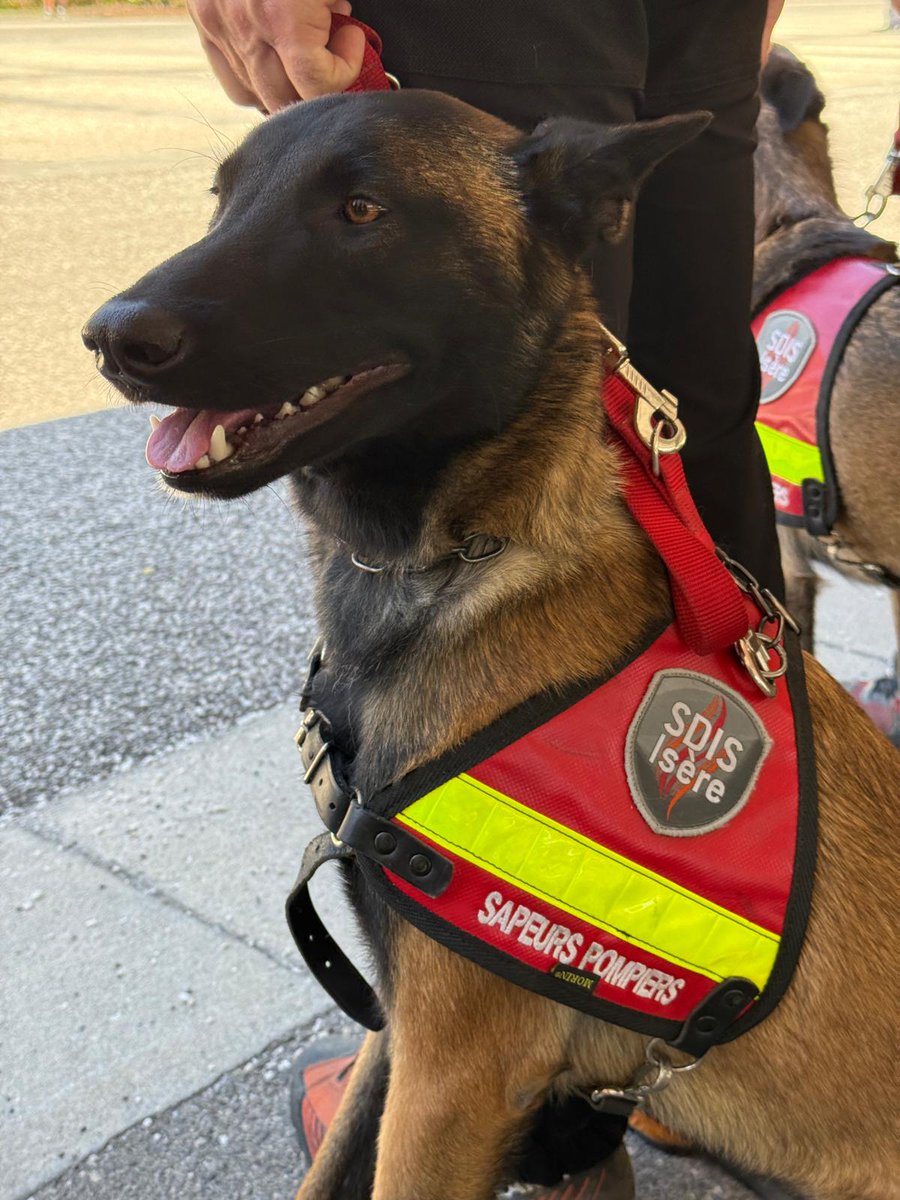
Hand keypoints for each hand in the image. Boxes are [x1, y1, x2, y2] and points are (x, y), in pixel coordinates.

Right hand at [188, 0, 365, 111]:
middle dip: (317, 87)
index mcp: (280, 15)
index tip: (353, 40)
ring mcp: (222, 29)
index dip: (343, 72)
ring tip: (305, 58)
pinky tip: (275, 61)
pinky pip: (233, 80)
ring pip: (258, 95)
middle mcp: (247, 29)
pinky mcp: (206, 25)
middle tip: (333, 59)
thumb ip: (332, 0)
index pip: (314, 83)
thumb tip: (340, 20)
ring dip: (289, 88)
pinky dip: (257, 82)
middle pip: (286, 100)